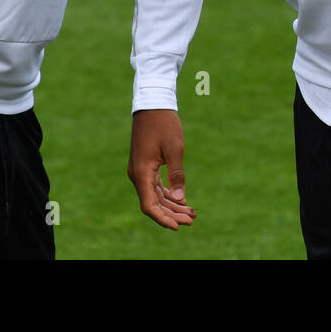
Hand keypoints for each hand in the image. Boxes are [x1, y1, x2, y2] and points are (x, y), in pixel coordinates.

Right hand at [128, 109, 195, 229]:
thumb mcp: (175, 148)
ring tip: (191, 213)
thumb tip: (180, 200)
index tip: (179, 227)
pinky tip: (181, 200)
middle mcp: (137, 175)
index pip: (149, 206)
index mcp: (141, 173)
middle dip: (172, 214)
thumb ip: (177, 174)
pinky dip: (168, 194)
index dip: (163, 219)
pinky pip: (155, 186)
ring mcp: (140, 171)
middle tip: (192, 220)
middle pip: (153, 203)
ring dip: (171, 206)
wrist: (152, 104)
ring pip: (155, 196)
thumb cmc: (164, 124)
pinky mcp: (145, 166)